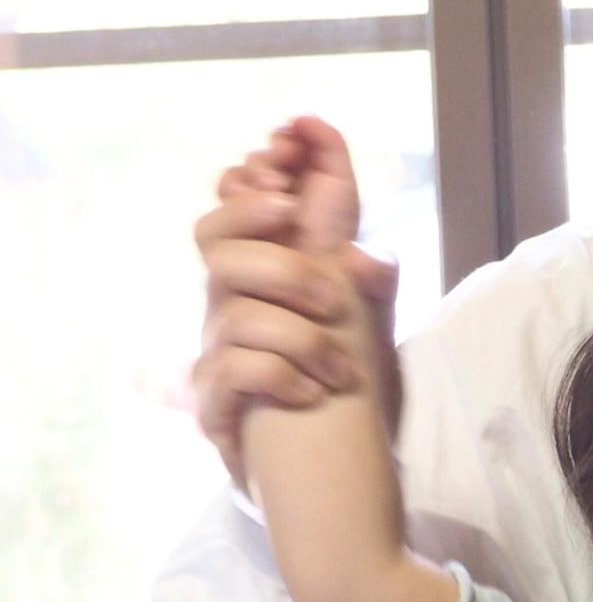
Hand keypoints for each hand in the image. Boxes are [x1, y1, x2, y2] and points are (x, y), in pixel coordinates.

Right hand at [191, 117, 398, 485]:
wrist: (337, 465)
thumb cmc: (348, 377)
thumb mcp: (368, 312)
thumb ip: (362, 265)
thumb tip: (358, 240)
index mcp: (270, 269)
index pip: (245, 199)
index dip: (264, 166)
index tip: (295, 136)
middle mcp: (235, 302)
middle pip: (215, 238)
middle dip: (264, 231)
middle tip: (312, 243)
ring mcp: (219, 350)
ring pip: (238, 309)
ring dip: (302, 332)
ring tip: (345, 362)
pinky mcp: (216, 402)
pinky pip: (236, 370)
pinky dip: (285, 377)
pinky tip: (315, 393)